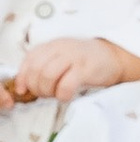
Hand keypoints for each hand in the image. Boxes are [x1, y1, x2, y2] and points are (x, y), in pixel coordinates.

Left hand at [6, 32, 139, 101]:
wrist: (115, 57)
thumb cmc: (85, 61)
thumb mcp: (62, 57)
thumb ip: (44, 65)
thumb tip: (24, 85)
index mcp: (53, 45)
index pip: (29, 60)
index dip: (23, 77)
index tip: (25, 90)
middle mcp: (61, 48)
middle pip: (36, 70)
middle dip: (36, 87)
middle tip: (46, 94)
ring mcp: (74, 57)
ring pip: (47, 76)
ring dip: (48, 91)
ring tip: (56, 94)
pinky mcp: (86, 68)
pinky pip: (66, 85)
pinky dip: (62, 95)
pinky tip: (67, 96)